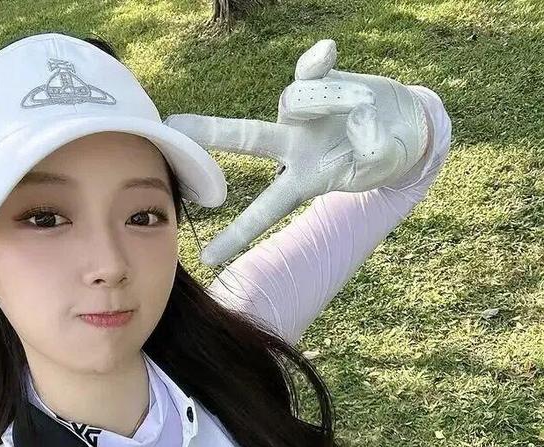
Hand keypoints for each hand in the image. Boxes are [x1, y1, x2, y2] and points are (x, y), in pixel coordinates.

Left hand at [164, 39, 429, 266]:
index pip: (265, 210)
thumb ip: (372, 151)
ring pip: (299, 99)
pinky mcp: (317, 77)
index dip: (238, 233)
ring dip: (338, 101)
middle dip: (214, 132)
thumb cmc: (386, 153)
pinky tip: (329, 51)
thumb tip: (360, 124)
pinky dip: (320, 60)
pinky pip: (312, 66)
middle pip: (248, 138)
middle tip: (177, 125)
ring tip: (367, 108)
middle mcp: (293, 144)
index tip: (208, 258)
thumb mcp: (381, 161)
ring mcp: (302, 111)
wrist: (405, 124)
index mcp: (302, 180)